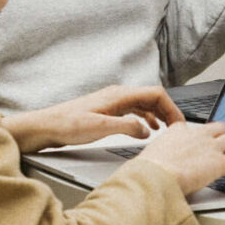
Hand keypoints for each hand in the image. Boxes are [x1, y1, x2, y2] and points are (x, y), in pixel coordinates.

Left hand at [7, 85, 182, 154]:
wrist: (46, 127)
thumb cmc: (66, 124)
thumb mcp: (100, 128)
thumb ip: (127, 127)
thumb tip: (146, 130)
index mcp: (119, 95)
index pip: (156, 94)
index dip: (172, 108)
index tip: (179, 123)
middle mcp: (117, 95)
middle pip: (152, 98)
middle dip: (168, 112)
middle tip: (177, 129)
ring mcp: (112, 102)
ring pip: (143, 104)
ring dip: (157, 115)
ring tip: (165, 130)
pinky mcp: (107, 111)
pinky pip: (133, 111)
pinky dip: (144, 119)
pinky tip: (145, 130)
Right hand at [136, 119, 224, 198]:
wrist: (153, 177)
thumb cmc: (146, 172)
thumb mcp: (148, 158)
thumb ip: (154, 159)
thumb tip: (144, 170)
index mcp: (178, 132)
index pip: (194, 127)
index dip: (201, 134)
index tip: (202, 138)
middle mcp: (197, 136)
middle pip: (219, 127)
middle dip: (223, 136)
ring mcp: (211, 148)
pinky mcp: (221, 163)